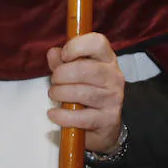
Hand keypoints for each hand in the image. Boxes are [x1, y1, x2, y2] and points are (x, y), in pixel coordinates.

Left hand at [46, 33, 124, 154]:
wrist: (104, 125)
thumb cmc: (87, 94)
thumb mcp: (74, 74)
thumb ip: (62, 62)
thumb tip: (53, 53)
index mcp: (107, 59)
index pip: (98, 43)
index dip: (76, 46)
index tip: (64, 56)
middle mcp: (114, 77)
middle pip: (86, 69)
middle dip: (62, 74)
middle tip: (55, 80)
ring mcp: (113, 98)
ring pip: (83, 93)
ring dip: (61, 94)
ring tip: (55, 95)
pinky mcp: (108, 119)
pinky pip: (81, 117)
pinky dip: (63, 115)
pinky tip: (54, 113)